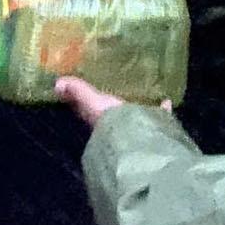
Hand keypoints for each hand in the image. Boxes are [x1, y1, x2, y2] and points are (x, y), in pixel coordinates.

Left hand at [56, 76, 172, 128]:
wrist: (135, 141)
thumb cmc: (110, 121)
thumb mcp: (92, 101)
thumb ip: (78, 92)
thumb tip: (57, 83)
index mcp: (99, 120)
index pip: (90, 110)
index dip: (87, 101)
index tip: (89, 88)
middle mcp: (116, 127)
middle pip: (114, 114)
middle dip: (116, 106)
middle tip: (119, 90)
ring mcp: (135, 129)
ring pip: (136, 117)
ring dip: (138, 109)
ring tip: (144, 95)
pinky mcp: (153, 130)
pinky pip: (157, 118)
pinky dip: (161, 111)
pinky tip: (167, 101)